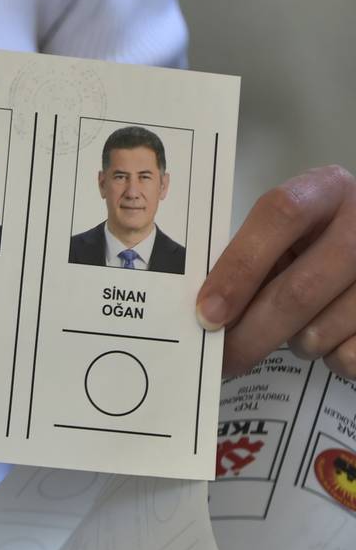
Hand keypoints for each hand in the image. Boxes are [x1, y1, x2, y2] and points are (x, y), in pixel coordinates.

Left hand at [197, 165, 355, 378]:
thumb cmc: (314, 242)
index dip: (239, 267)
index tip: (207, 313)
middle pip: (299, 289)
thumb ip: (250, 260)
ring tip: (293, 330)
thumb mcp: (286, 235)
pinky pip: (351, 355)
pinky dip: (331, 358)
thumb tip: (208, 316)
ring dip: (294, 344)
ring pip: (323, 330)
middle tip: (223, 360)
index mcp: (326, 190)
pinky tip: (333, 338)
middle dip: (251, 333)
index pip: (280, 216)